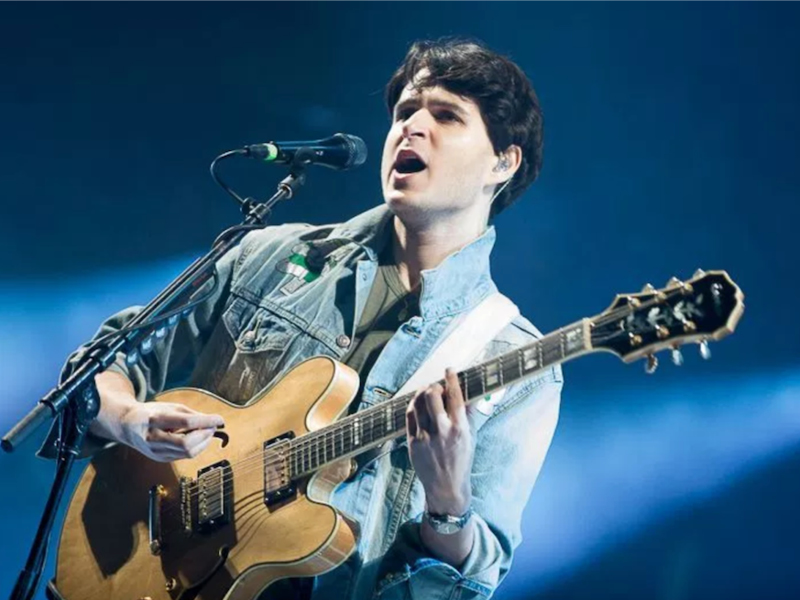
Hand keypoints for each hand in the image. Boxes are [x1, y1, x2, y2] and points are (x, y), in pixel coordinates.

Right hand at [118, 401, 223, 462]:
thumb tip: (212, 421)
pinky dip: (196, 448)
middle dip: (205, 435)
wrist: (127, 426)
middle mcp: (153, 438)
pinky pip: (184, 456)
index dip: (206, 421)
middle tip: (213, 427)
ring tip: (207, 431)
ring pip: (187, 453)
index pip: (185, 422)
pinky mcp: (160, 459)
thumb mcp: (169, 407)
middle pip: (186, 443)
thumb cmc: (151, 413)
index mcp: (154, 419)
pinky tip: (198, 439)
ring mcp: (155, 451)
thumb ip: (191, 414)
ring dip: (203, 442)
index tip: (219, 419)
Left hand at [406, 368, 472, 514]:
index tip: (450, 370)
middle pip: (432, 396)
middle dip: (434, 386)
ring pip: (418, 404)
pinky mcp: (412, 443)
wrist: (446, 487)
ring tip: (427, 392)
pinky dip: (414, 406)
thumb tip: (469, 393)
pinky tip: (418, 404)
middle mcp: (441, 431)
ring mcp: (425, 437)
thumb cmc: (462, 461)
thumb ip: (469, 415)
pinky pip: (409, 417)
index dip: (451, 379)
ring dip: (422, 393)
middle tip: (437, 386)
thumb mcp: (471, 437)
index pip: (455, 397)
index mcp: (459, 429)